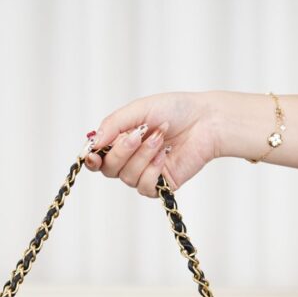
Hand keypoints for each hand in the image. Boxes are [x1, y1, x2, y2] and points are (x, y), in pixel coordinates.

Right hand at [84, 91, 220, 196]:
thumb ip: (113, 124)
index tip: (93, 155)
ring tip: (159, 138)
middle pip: (108, 169)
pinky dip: (153, 170)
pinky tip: (165, 156)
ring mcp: (144, 173)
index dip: (92, 160)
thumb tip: (93, 142)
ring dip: (142, 156)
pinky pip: (145, 187)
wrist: (205, 120)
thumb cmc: (175, 110)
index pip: (97, 158)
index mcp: (121, 141)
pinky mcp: (160, 185)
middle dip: (121, 152)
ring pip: (127, 177)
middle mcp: (130, 159)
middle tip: (138, 134)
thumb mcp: (138, 110)